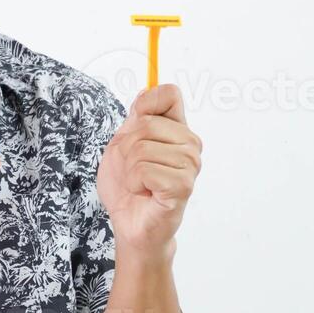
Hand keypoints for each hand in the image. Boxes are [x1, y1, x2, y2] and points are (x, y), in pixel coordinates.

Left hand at [96, 84, 201, 252]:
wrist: (129, 223)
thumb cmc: (128, 186)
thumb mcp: (123, 144)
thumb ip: (137, 117)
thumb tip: (148, 89)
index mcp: (178, 130)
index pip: (169, 94)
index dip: (145, 106)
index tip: (134, 130)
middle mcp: (190, 144)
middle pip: (146, 124)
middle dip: (125, 148)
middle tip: (131, 170)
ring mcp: (190, 165)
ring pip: (142, 149)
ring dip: (128, 170)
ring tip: (139, 183)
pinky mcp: (183, 185)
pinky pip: (145, 170)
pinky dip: (134, 183)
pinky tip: (144, 193)